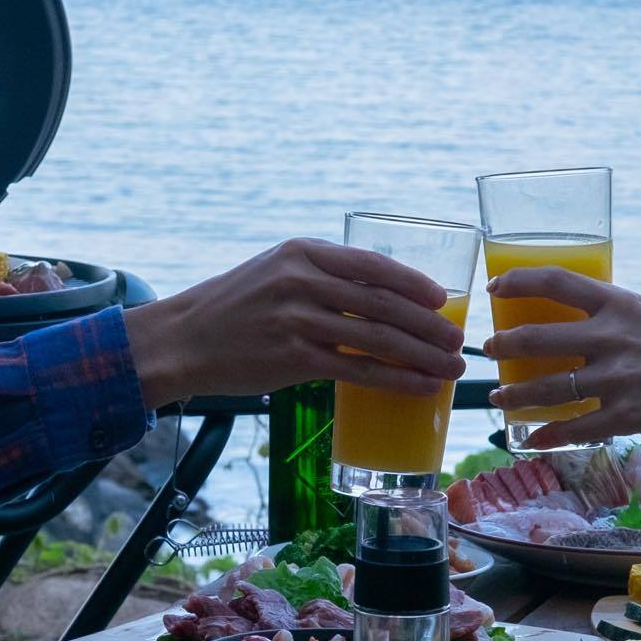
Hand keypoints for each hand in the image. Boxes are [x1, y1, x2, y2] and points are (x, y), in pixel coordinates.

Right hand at [125, 238, 465, 406]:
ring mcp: (297, 319)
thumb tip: (380, 296)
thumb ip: (322, 276)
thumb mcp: (276, 272)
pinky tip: (418, 388)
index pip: (373, 265)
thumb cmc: (233, 307)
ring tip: (450, 368)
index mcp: (303, 252)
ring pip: (377, 338)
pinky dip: (395, 380)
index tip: (443, 299)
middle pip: (384, 303)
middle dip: (429, 325)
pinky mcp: (292, 358)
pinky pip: (357, 370)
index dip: (414, 284)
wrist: (181, 339)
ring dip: (421, 356)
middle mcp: (303, 280)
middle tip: (459, 342)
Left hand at [481, 267, 640, 447]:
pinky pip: (576, 428)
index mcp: (619, 302)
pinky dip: (548, 435)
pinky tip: (532, 438)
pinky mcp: (628, 415)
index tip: (494, 287)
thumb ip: (607, 314)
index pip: (555, 280)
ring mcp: (620, 378)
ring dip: (515, 395)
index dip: (517, 281)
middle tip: (488, 349)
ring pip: (549, 389)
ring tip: (498, 396)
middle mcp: (614, 336)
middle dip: (503, 345)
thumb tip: (562, 316)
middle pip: (538, 338)